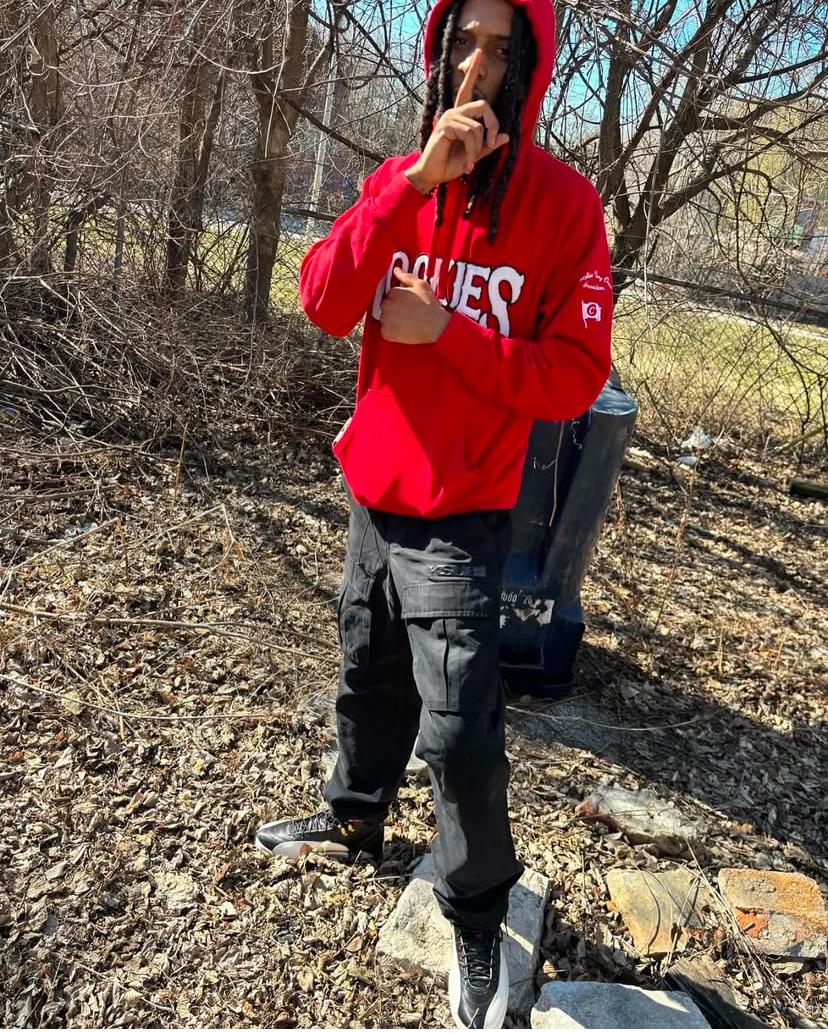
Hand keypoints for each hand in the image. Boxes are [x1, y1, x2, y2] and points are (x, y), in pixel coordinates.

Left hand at [380, 268, 450, 343]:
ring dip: (392, 322)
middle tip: (409, 315)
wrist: (435, 325)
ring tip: (407, 323)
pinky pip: (385, 332)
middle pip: (386, 307)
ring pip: (385, 320)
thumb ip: (406, 276)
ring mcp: (385, 319)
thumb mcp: (421, 285)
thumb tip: (396, 270)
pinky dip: (392, 333)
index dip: (400, 301)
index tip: (408, 306)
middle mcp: (386, 304)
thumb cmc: (430, 304)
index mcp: (393, 291)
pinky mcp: (386, 333)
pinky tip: (404, 331)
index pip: (390, 296)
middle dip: (395, 311)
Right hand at [404, 50, 509, 193]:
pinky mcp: (445, 126)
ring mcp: (448, 117)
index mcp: (461, 116)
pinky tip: (467, 164)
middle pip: (483, 105)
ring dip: (478, 149)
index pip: (467, 90)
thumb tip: (506, 136)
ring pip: (477, 127)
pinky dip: (472, 152)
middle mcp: (454, 112)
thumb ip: (488, 145)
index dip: (473, 72)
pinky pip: (470, 134)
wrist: (433, 176)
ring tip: (471, 163)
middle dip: (493, 124)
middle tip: (492, 143)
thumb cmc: (451, 164)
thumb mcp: (474, 155)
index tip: (479, 53)